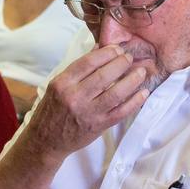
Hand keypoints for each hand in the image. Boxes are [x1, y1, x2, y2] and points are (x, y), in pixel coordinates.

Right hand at [25, 46, 148, 157]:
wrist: (46, 140)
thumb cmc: (52, 110)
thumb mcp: (58, 86)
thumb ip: (78, 69)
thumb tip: (99, 48)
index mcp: (63, 83)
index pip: (88, 62)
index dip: (106, 53)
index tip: (117, 49)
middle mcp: (75, 97)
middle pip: (104, 76)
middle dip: (121, 63)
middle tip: (129, 58)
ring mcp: (88, 113)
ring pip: (115, 93)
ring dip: (132, 80)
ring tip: (141, 72)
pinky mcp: (98, 126)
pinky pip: (121, 112)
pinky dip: (134, 102)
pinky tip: (143, 93)